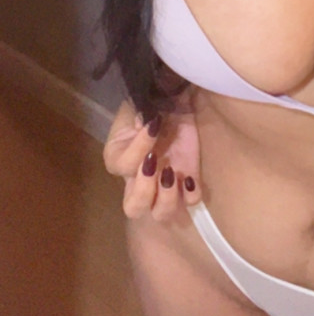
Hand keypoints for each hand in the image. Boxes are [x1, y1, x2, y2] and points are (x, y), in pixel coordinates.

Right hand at [103, 97, 202, 221]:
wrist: (176, 103)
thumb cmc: (152, 103)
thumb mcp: (142, 102)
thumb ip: (139, 110)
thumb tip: (144, 122)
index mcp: (119, 157)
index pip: (122, 166)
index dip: (138, 148)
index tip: (154, 125)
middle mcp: (138, 179)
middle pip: (133, 207)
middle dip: (144, 191)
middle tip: (156, 165)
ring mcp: (163, 185)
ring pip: (159, 214)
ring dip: (167, 198)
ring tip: (173, 173)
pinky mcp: (187, 183)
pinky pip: (189, 202)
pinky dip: (191, 194)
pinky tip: (191, 178)